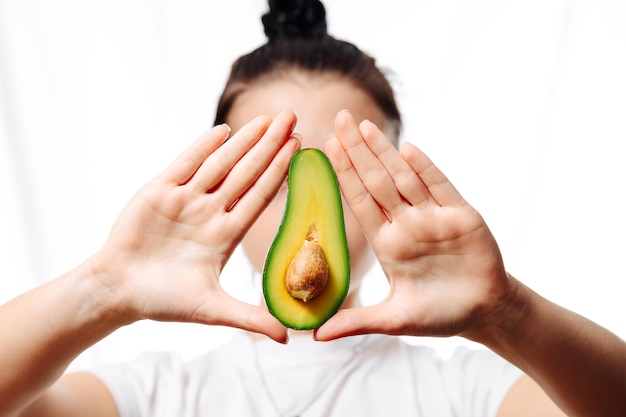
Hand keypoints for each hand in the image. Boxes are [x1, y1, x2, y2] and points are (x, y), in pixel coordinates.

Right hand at [91, 110, 299, 342]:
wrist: (117, 291)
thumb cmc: (163, 301)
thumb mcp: (212, 309)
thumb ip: (250, 318)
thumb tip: (288, 339)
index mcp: (226, 233)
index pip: (261, 195)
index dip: (281, 171)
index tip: (301, 149)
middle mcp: (210, 211)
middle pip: (247, 172)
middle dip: (271, 145)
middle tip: (293, 117)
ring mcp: (186, 199)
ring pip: (221, 163)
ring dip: (245, 140)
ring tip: (269, 118)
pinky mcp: (159, 191)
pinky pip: (185, 163)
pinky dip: (203, 147)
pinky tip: (224, 131)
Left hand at [315, 110, 511, 340]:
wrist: (486, 313)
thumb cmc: (439, 315)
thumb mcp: (394, 320)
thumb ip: (355, 322)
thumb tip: (314, 336)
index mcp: (387, 243)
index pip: (359, 202)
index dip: (343, 175)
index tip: (325, 149)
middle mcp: (406, 224)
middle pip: (377, 181)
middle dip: (357, 151)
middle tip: (338, 119)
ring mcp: (433, 217)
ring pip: (404, 178)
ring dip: (385, 152)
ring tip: (364, 126)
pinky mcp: (462, 216)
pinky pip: (441, 187)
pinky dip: (426, 168)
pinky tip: (408, 149)